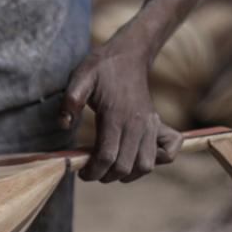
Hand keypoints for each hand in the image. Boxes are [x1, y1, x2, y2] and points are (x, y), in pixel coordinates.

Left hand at [59, 44, 182, 181]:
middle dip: (105, 176)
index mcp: (116, 116)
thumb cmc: (102, 67)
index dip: (92, 171)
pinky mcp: (158, 125)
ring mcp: (151, 126)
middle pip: (125, 167)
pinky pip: (168, 153)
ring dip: (127, 174)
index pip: (107, 157)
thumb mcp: (80, 77)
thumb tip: (64, 125)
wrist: (128, 55)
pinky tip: (135, 158)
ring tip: (111, 168)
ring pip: (146, 166)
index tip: (81, 172)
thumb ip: (71, 100)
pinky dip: (155, 162)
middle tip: (92, 171)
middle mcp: (138, 124)